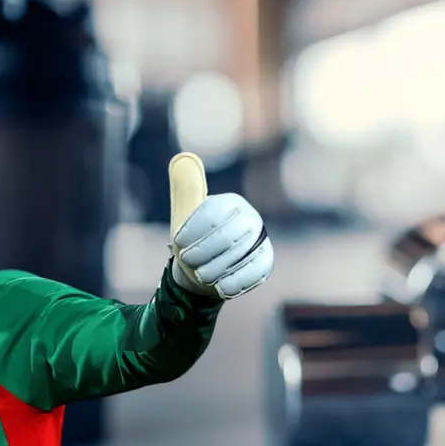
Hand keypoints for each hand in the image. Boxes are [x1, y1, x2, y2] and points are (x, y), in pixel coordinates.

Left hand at [168, 152, 273, 298]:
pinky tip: (219, 287)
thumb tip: (183, 158)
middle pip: (229, 236)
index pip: (214, 213)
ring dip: (216, 269)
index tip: (178, 244)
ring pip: (241, 256)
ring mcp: (261, 241)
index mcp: (231, 203)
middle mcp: (251, 219)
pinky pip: (255, 272)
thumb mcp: (184, 214)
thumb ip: (185, 188)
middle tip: (188, 262)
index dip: (193, 231)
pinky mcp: (266, 262)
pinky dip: (235, 282)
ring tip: (201, 275)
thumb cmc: (193, 239)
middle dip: (204, 252)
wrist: (203, 269)